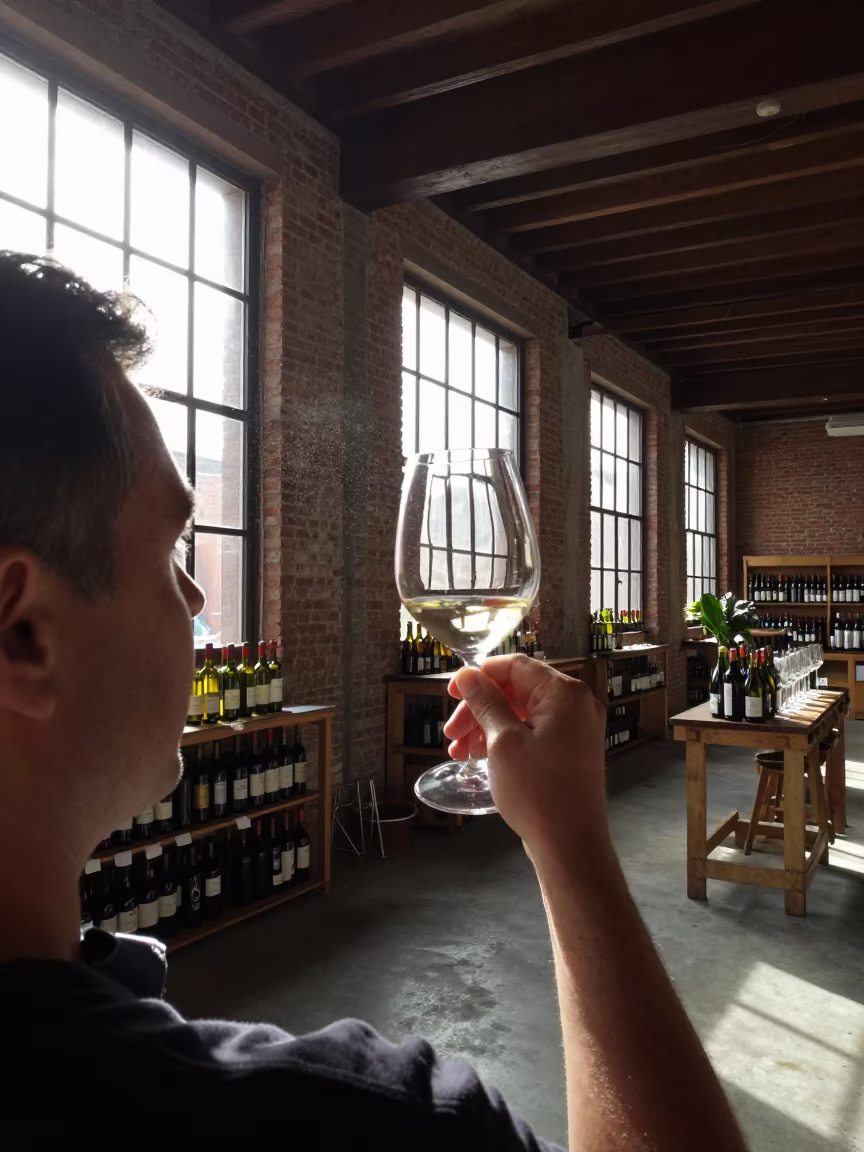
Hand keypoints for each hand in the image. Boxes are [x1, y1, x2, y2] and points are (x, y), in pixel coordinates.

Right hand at [444, 655, 607, 854]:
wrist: (570, 845)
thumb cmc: (537, 790)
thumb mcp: (502, 741)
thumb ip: (486, 702)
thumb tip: (469, 675)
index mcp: (565, 693)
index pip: (516, 666)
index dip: (480, 674)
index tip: (453, 690)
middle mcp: (577, 705)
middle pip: (517, 692)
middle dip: (479, 709)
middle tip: (451, 732)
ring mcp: (577, 730)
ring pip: (522, 715)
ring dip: (487, 727)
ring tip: (459, 752)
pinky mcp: (571, 752)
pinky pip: (534, 733)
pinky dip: (506, 740)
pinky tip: (480, 757)